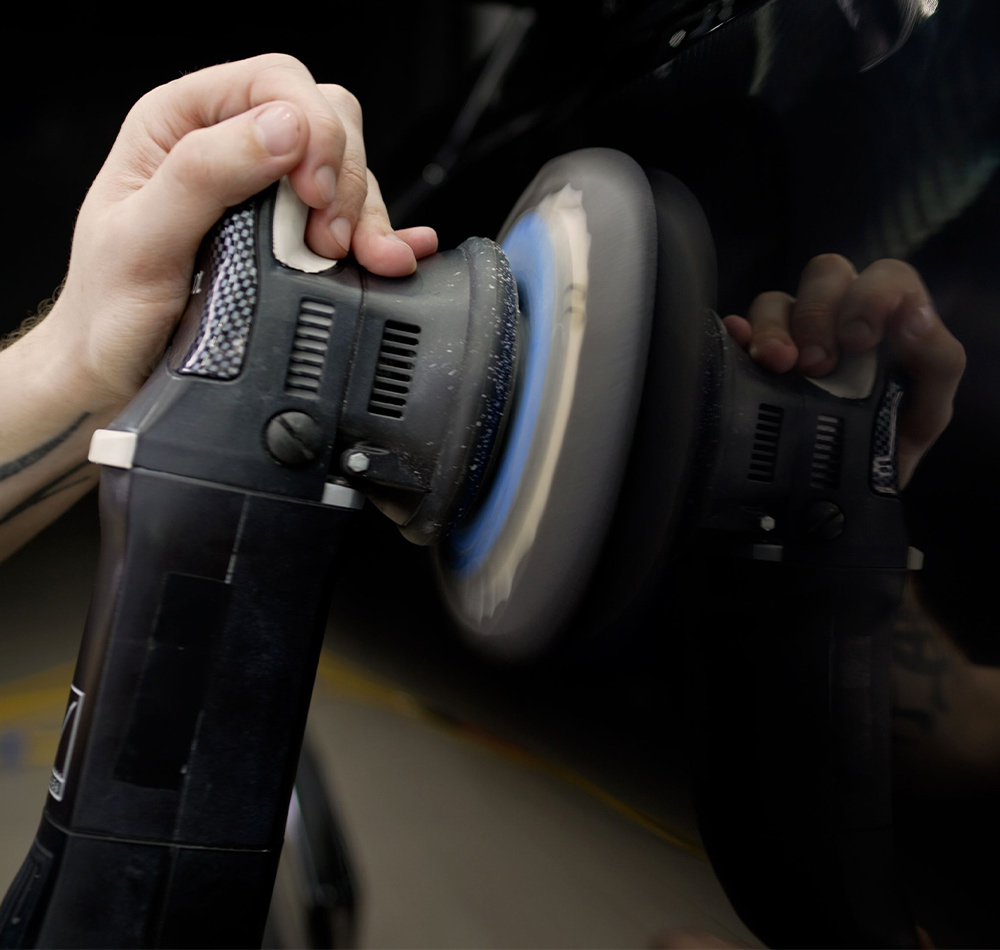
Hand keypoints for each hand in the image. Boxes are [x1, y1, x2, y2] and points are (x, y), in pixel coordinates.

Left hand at [39, 53, 437, 411]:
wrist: (118, 377)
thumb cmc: (110, 312)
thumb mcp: (143, 240)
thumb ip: (205, 174)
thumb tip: (283, 130)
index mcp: (178, 124)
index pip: (272, 83)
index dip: (312, 127)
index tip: (314, 194)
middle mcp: (226, 148)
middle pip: (323, 119)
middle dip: (344, 176)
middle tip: (331, 239)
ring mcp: (264, 195)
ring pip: (345, 171)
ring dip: (365, 214)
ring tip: (359, 260)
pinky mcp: (292, 241)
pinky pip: (352, 217)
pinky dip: (382, 233)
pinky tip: (396, 251)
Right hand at [722, 254, 965, 488]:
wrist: (844, 491)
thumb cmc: (891, 443)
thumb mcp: (929, 410)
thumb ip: (938, 361)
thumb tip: (913, 317)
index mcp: (889, 319)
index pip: (884, 275)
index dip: (869, 297)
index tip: (858, 341)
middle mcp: (839, 317)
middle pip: (824, 274)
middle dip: (818, 312)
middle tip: (815, 364)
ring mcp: (792, 335)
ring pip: (776, 300)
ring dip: (774, 327)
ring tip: (776, 364)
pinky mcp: (753, 359)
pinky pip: (738, 330)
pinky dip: (736, 333)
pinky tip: (738, 344)